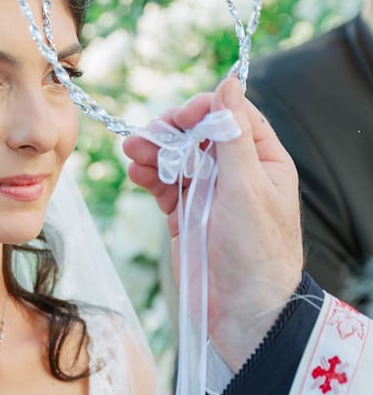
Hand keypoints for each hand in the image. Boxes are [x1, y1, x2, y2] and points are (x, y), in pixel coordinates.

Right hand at [124, 76, 302, 370]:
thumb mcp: (247, 186)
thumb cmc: (256, 250)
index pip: (234, 118)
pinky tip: (136, 172)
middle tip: (149, 134)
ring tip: (132, 151)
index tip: (183, 115)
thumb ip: (234, 135)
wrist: (243, 310)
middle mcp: (236, 174)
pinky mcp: (185, 216)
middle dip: (173, 131)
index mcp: (263, 162)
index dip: (207, 110)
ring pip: (177, 159)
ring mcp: (209, 195)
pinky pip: (164, 186)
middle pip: (199, 135)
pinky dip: (149, 176)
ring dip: (154, 151)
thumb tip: (230, 84)